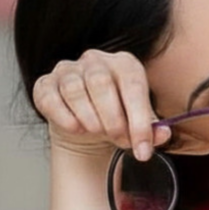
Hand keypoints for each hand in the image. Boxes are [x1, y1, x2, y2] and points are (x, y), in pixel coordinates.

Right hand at [33, 49, 170, 160]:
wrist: (86, 125)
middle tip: (119, 139)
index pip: (133, 86)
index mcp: (125, 64)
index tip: (142, 148)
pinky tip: (75, 128)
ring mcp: (68, 70)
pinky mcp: (45, 84)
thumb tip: (162, 133)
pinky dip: (64, 117)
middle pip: (101, 83)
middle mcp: (96, 61)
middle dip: (113, 119)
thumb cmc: (117, 118)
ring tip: (97, 132)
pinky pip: (51, 98)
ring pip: (75, 90)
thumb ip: (153, 129)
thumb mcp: (138, 123)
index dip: (139, 120)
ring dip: (89, 118)